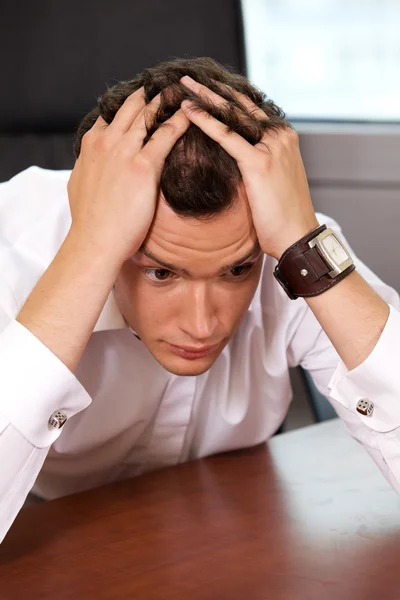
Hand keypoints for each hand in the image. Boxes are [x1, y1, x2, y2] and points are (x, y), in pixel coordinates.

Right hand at [67, 87, 190, 265]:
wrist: (94, 241)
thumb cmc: (89, 221)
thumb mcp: (79, 184)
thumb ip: (89, 166)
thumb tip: (91, 162)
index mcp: (91, 144)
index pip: (111, 115)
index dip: (129, 105)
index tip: (143, 97)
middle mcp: (106, 141)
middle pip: (132, 108)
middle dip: (151, 94)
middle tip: (169, 84)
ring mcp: (124, 151)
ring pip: (149, 115)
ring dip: (167, 100)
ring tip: (184, 90)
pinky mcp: (143, 166)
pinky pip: (166, 135)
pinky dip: (181, 121)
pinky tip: (194, 114)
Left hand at [179, 76, 318, 259]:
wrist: (297, 236)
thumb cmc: (283, 215)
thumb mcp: (274, 180)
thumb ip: (260, 161)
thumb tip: (240, 158)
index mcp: (284, 138)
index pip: (251, 110)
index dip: (227, 97)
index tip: (206, 87)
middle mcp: (280, 136)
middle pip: (241, 106)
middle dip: (214, 90)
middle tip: (190, 78)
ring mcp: (271, 147)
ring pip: (232, 115)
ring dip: (206, 98)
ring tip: (184, 85)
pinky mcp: (259, 162)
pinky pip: (226, 136)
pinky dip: (205, 121)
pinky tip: (188, 111)